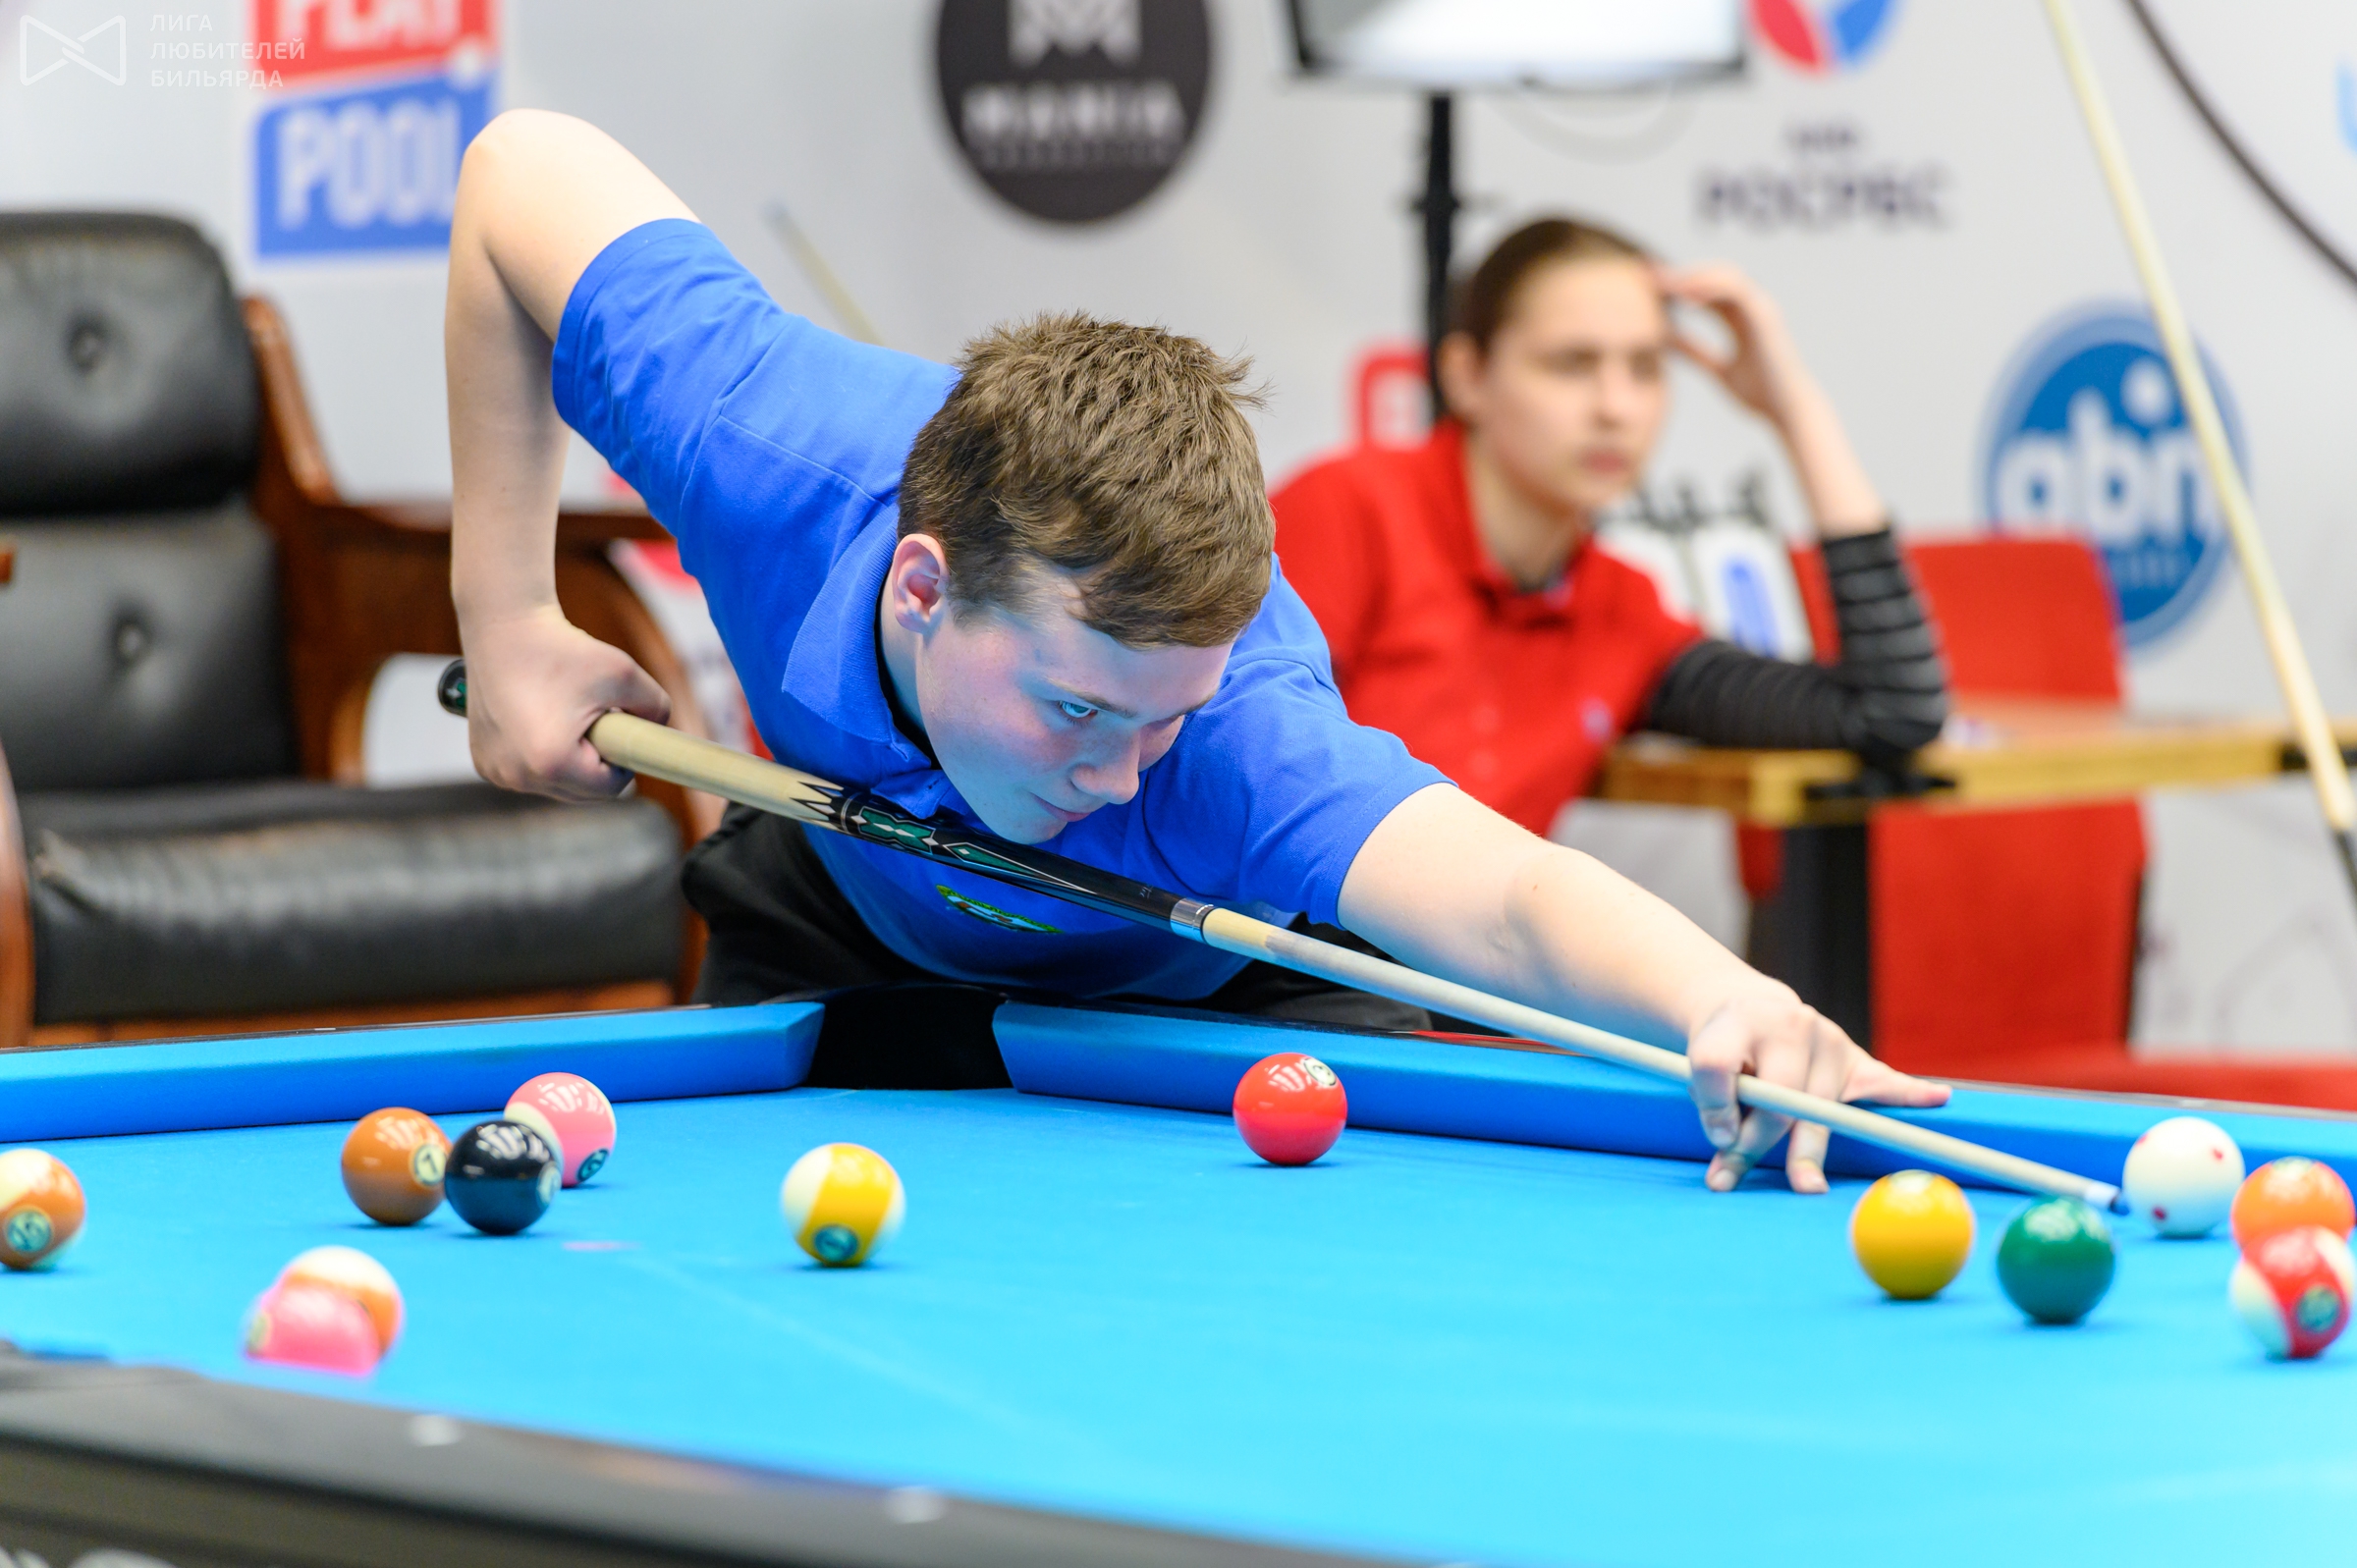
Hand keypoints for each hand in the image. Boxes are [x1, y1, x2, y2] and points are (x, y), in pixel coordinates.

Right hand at [459, 607, 669, 799]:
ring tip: (568, 716)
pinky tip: (542, 721)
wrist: (503, 627)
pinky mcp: (483, 762)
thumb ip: (657, 707)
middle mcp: (517, 776)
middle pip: (581, 792)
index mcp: (551, 762)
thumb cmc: (561, 648)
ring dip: (571, 761)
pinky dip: (542, 756)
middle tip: (598, 719)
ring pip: (555, 785)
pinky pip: (529, 773)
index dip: (625, 762)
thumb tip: (661, 733)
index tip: (624, 731)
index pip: (609, 788)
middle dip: (597, 763)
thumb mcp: (624, 673)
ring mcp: (496, 772)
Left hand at [1657, 263, 1818, 428]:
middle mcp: (1752, 308)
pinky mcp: (1765, 316)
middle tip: (1648, 276)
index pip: (1706, 292)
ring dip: (1693, 276)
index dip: (1679, 285)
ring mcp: (1761, 308)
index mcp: (1741, 319)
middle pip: (1714, 277)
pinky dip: (1710, 288)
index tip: (1648, 285)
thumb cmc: (1760, 395)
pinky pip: (1736, 290)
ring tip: (1663, 283)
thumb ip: (1694, 352)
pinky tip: (1684, 296)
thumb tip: (1666, 341)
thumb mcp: (1717, 370)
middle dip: (1682, 274)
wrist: (1788, 411)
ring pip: (1726, 276)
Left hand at [1685, 977, 1950, 1193]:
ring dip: (1806, 1148)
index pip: (1719, 1064)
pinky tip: (1935, 1098)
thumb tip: (1727, 1143)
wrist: (1753, 1010)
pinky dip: (1909, 1092)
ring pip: (1818, 1105)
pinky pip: (1884, 1080)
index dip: (1712, 1104)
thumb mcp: (1699, 1059)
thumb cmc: (1726, 1047)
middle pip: (1777, 1094)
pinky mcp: (1855, 1060)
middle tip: (1733, 1176)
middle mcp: (1790, 1025)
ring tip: (1806, 1184)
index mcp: (1741, 1021)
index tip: (1713, 1141)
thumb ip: (1710, 1098)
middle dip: (1757, 1140)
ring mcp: (1828, 1043)